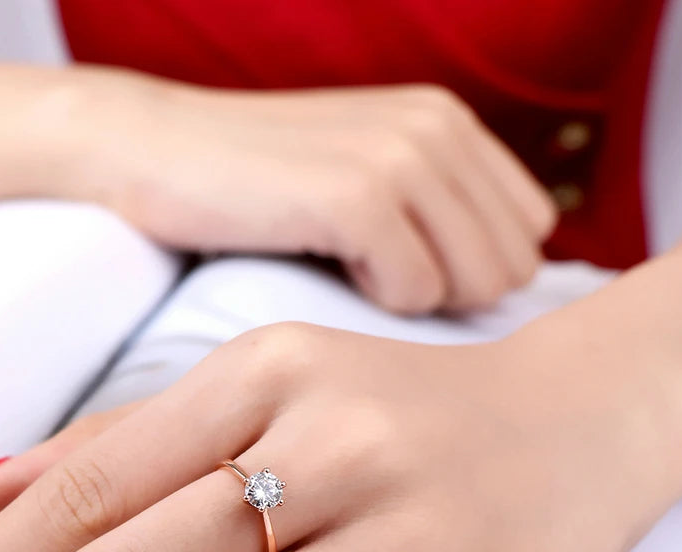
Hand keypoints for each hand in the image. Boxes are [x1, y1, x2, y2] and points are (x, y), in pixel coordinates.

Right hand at [57, 72, 556, 313]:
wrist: (152, 152)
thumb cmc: (257, 185)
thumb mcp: (364, 176)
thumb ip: (438, 209)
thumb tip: (503, 281)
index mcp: (450, 122)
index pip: (529, 234)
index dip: (471, 274)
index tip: (405, 273)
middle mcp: (440, 128)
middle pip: (510, 268)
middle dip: (450, 295)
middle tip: (374, 279)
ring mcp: (402, 156)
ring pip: (473, 285)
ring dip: (412, 299)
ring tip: (349, 266)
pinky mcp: (358, 194)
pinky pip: (414, 294)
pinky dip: (370, 299)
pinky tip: (323, 261)